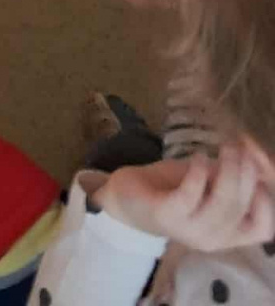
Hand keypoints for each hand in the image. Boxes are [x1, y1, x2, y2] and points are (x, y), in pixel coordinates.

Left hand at [98, 145, 274, 250]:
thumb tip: (256, 152)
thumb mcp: (208, 180)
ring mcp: (190, 231)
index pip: (263, 228)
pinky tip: (199, 157)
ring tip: (225, 147)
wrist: (126, 198)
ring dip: (228, 171)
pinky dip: (198, 173)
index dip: (268, 197)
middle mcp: (214, 239)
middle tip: (240, 146)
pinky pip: (190, 197)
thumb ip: (229, 172)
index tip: (262, 165)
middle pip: (244, 209)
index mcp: (228, 233)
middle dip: (247, 173)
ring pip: (223, 205)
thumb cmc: (173, 189)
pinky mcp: (167, 215)